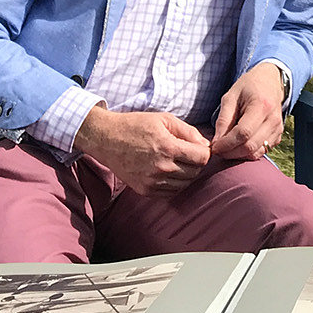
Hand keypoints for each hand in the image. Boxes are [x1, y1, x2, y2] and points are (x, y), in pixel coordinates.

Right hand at [73, 107, 210, 196]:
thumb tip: (205, 145)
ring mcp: (152, 182)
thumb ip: (188, 131)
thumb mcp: (164, 119)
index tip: (198, 147)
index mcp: (168, 148)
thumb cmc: (135, 126)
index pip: (202, 158)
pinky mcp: (145, 190)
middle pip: (195, 172)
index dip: (204, 152)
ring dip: (186, 174)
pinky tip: (168, 171)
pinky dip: (174, 184)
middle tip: (188, 153)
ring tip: (177, 161)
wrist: (106, 139)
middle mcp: (161, 168)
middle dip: (196, 163)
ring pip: (185, 184)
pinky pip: (171, 193)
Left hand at [209, 63, 287, 160]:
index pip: (243, 133)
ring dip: (238, 155)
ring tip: (226, 149)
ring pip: (256, 152)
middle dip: (230, 152)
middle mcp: (273, 120)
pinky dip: (247, 153)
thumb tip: (217, 142)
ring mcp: (278, 129)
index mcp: (261, 105)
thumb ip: (223, 120)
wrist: (270, 82)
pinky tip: (238, 145)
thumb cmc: (248, 87)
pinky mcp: (278, 136)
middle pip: (250, 146)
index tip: (214, 147)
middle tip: (218, 150)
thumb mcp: (230, 97)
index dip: (227, 144)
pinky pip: (261, 152)